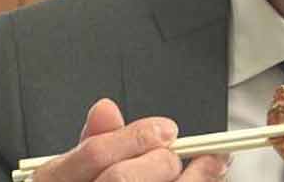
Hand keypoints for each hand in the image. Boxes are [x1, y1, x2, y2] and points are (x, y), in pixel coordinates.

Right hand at [32, 98, 228, 181]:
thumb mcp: (73, 172)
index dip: (137, 136)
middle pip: (120, 179)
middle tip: (176, 156)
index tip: (167, 129)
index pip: (95, 154)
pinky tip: (203, 180)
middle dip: (159, 162)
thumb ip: (93, 143)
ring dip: (190, 179)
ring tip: (210, 166)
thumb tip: (106, 108)